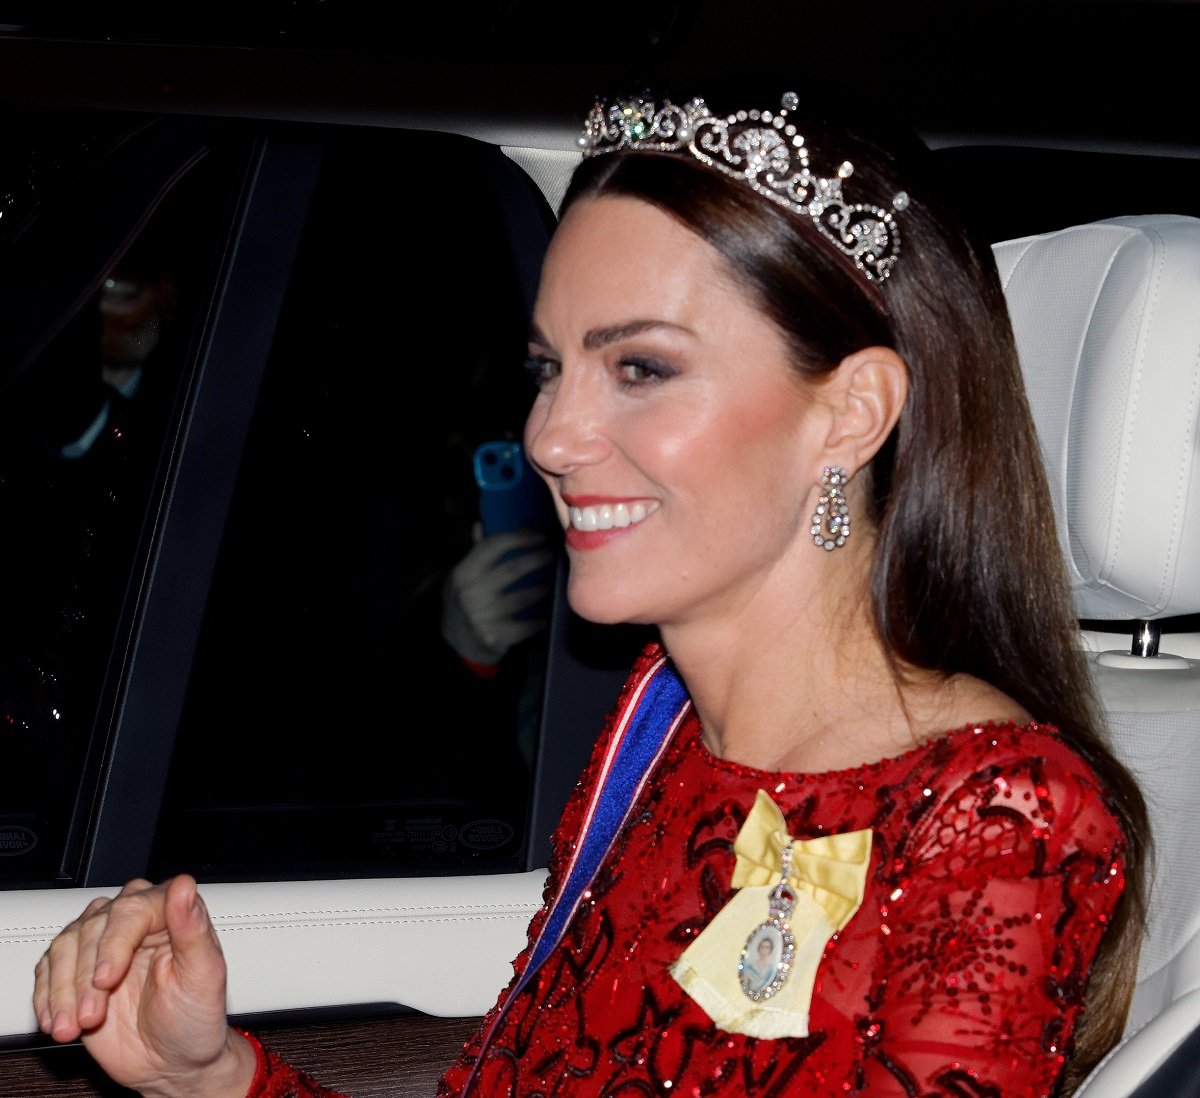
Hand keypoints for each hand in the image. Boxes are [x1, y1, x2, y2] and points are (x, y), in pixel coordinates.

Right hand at [32, 875, 255, 1097]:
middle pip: (92, 925)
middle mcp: (134, 922)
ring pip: (65, 946)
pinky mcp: (77, 971)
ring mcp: (103, 945)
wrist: (173, 1060)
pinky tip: (58, 1021)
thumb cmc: (195, 1016)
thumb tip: (184, 886)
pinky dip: (46, 998)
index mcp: (169, 913)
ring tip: (74, 1026)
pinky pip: (48, 970)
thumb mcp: (205, 975)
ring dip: (62, 991)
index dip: (114, 943)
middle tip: (92, 1016)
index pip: (132, 908)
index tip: (106, 979)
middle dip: (85, 976)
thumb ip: (193, 929)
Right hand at [441, 528, 552, 665]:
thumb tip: (481, 525)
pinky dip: (538, 621)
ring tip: (550, 584)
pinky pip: (526, 626)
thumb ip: (475, 553)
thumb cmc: (462, 604)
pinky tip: (544, 617)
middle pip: (513, 569)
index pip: (492, 546)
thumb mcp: (462, 578)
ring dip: (542, 589)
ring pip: (524, 598)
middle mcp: (471, 592)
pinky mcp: (495, 637)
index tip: (538, 535)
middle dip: (537, 559)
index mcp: (464, 573)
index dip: (518, 538)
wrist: (455, 646)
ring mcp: (483, 616)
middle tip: (551, 554)